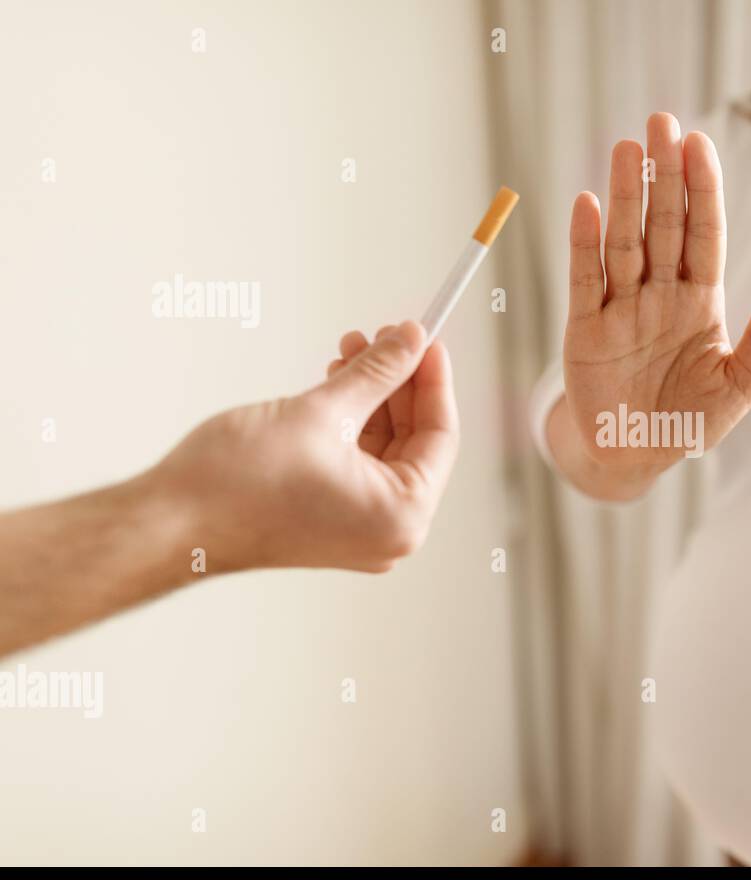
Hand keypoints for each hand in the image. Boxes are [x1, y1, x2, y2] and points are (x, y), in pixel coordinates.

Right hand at [148, 320, 458, 572]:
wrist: (169, 522)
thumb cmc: (239, 480)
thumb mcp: (323, 410)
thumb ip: (377, 373)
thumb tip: (411, 340)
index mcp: (403, 515)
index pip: (441, 435)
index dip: (433, 379)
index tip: (426, 336)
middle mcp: (390, 532)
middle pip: (415, 442)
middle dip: (399, 383)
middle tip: (387, 335)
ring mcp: (360, 531)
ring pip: (384, 449)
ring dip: (372, 397)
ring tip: (354, 347)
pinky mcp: (330, 522)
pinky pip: (358, 465)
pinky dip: (352, 424)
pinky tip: (338, 381)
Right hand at [563, 112, 750, 466]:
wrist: (636, 456)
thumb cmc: (690, 420)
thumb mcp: (740, 385)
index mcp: (700, 300)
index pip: (704, 234)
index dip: (703, 190)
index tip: (700, 144)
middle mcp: (660, 293)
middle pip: (663, 224)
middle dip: (663, 175)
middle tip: (661, 122)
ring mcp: (621, 307)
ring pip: (625, 241)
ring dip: (624, 196)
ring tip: (626, 149)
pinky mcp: (586, 329)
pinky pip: (586, 279)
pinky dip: (584, 244)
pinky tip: (586, 205)